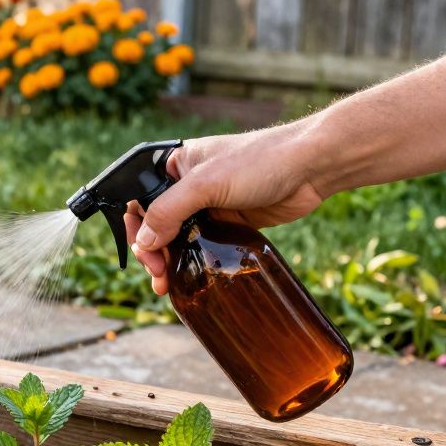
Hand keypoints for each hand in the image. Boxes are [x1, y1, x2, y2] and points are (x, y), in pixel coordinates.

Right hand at [124, 125, 328, 294]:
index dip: (134, 226)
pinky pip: (201, 244)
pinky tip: (188, 277)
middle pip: (154, 222)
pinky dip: (192, 260)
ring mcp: (207, 204)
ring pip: (176, 236)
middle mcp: (186, 184)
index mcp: (174, 164)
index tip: (143, 252)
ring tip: (167, 284)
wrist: (310, 167)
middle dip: (151, 250)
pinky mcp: (227, 220)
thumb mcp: (205, 184)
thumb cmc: (259, 161)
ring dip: (169, 260)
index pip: (138, 198)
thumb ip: (169, 211)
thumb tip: (144, 243)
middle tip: (158, 273)